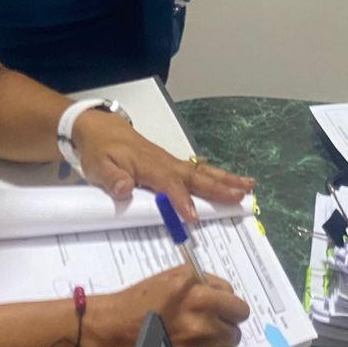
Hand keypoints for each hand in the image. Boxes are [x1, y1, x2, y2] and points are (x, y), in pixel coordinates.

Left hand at [72, 109, 254, 220]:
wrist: (100, 129)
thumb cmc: (100, 150)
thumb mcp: (98, 166)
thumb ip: (112, 179)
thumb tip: (126, 189)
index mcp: (148, 165)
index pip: (169, 185)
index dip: (181, 201)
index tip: (194, 217)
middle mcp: (165, 163)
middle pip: (195, 177)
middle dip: (219, 188)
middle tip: (241, 197)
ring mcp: (171, 163)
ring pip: (202, 172)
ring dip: (225, 180)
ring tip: (248, 187)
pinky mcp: (172, 164)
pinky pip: (198, 171)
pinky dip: (217, 176)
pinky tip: (231, 181)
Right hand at [82, 266, 250, 346]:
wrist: (108, 334)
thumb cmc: (137, 303)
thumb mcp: (173, 278)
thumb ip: (206, 282)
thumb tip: (226, 294)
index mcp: (201, 300)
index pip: (240, 310)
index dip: (229, 310)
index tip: (219, 312)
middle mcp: (203, 330)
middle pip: (235, 334)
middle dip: (221, 330)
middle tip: (202, 329)